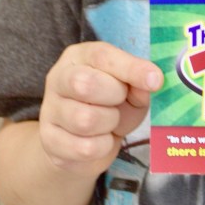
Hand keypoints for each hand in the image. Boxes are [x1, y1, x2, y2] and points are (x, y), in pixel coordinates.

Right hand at [39, 41, 162, 178]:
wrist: (84, 142)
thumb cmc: (110, 105)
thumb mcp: (130, 89)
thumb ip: (139, 83)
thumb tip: (152, 81)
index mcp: (78, 57)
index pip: (102, 56)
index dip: (131, 68)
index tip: (155, 81)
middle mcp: (58, 79)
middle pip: (84, 84)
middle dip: (114, 95)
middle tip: (119, 101)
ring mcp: (49, 111)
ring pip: (85, 120)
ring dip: (109, 124)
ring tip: (109, 121)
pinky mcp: (49, 142)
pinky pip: (85, 148)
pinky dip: (102, 147)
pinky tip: (100, 140)